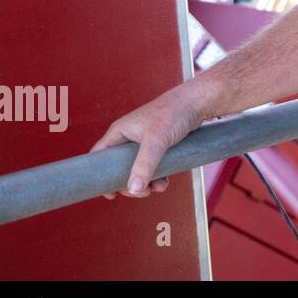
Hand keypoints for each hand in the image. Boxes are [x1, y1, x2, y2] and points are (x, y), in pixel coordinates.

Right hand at [89, 86, 204, 198]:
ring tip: (158, 187)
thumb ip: (144, 165)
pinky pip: (152, 166)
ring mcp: (144, 142)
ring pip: (137, 169)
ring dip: (146, 182)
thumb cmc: (174, 114)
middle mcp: (129, 137)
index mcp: (120, 132)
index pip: (99, 156)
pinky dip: (157, 176)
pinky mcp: (159, 145)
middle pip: (119, 168)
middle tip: (141, 193)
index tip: (109, 194)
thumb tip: (133, 190)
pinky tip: (165, 182)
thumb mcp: (156, 141)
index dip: (100, 176)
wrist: (198, 102)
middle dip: (129, 183)